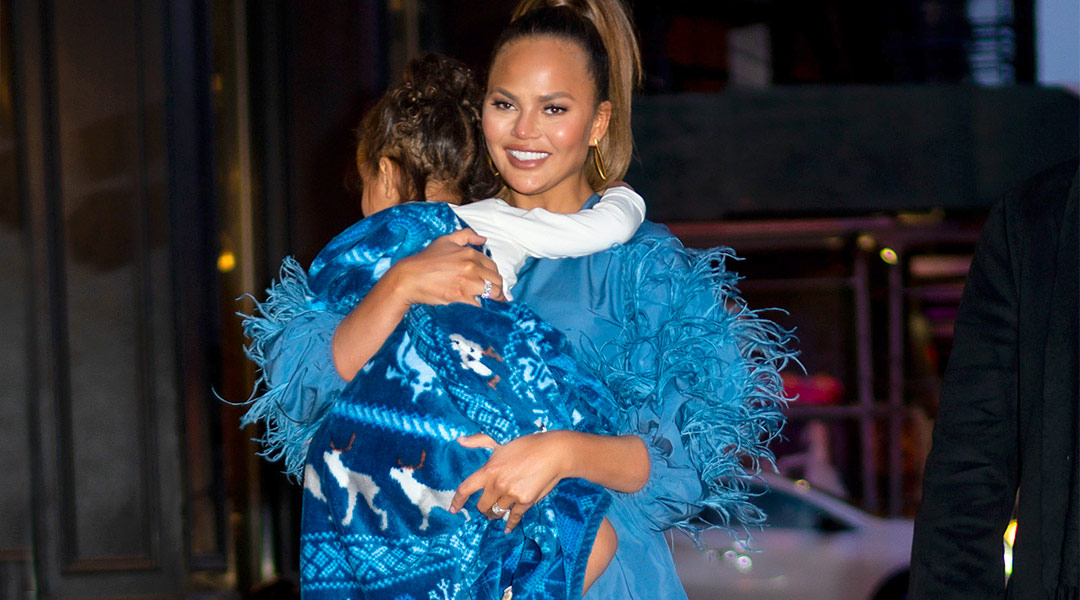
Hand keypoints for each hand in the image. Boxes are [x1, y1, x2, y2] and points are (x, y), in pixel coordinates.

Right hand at [384, 228, 504, 307]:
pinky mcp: (461, 298)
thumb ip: (466, 235)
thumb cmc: (426, 259)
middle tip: (497, 296)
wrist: (409, 278)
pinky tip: (480, 309)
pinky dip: (482, 308)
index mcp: (470, 253)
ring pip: (493, 293)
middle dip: (498, 289)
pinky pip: (480, 305)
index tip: (492, 282)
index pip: (493, 266)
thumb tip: (483, 239)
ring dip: (494, 300)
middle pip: (497, 280)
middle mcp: (471, 267)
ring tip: (492, 304)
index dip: (494, 275)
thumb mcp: (445, 240)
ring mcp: (467, 283)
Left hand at [450, 431, 573, 532]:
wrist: (553, 453)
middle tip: (487, 506)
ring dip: (495, 514)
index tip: (454, 510)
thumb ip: (478, 441)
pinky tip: (508, 528)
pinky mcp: (525, 502)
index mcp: (488, 470)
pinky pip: (514, 517)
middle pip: (481, 506)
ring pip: (497, 512)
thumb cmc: (526, 445)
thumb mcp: (500, 442)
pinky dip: (510, 524)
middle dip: (483, 507)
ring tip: (497, 512)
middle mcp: (497, 485)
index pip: (466, 489)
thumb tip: (460, 440)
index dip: (457, 501)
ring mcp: (511, 495)